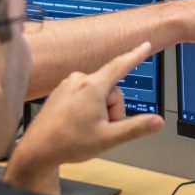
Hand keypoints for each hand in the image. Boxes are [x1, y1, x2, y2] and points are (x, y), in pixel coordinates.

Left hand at [5, 42, 164, 194]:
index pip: (120, 65)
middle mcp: (78, 80)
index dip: (136, 55)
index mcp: (92, 87)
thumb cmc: (67, 143)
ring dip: (99, 110)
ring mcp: (68, 85)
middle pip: (111, 89)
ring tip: (85, 128)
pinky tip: (76, 124)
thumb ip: (136, 128)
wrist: (37, 149)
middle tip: (101, 129)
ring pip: (97, 93)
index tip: (145, 45)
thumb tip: (157, 121)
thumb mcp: (108, 138)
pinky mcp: (61, 91)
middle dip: (112, 109)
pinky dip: (87, 108)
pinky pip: (84, 95)